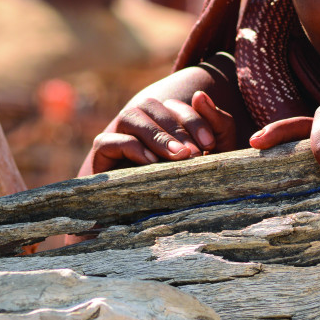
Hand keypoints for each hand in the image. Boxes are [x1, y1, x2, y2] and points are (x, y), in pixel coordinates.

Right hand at [86, 91, 235, 173]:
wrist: (152, 224)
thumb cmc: (187, 187)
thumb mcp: (211, 158)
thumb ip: (217, 125)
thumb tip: (200, 95)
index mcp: (162, 121)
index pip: (174, 106)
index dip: (193, 119)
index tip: (210, 143)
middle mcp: (138, 124)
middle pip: (151, 105)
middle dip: (176, 127)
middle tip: (193, 154)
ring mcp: (117, 137)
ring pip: (130, 116)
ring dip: (156, 134)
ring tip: (176, 156)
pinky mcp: (101, 156)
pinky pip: (108, 141)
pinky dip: (131, 147)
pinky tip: (151, 163)